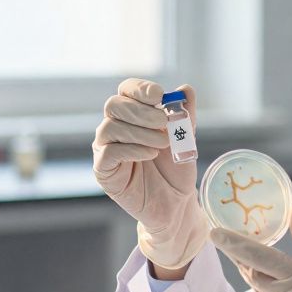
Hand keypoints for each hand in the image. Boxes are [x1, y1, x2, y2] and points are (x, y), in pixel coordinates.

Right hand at [92, 79, 208, 268]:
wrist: (175, 203)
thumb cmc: (176, 169)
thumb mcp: (186, 139)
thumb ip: (185, 115)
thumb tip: (187, 89)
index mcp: (132, 115)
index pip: (126, 90)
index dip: (140, 88)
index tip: (160, 95)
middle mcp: (114, 128)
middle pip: (113, 104)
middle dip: (140, 110)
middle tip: (164, 122)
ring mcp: (106, 149)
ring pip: (110, 127)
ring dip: (140, 132)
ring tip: (163, 143)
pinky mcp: (104, 171)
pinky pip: (108, 153)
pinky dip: (132, 149)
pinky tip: (150, 154)